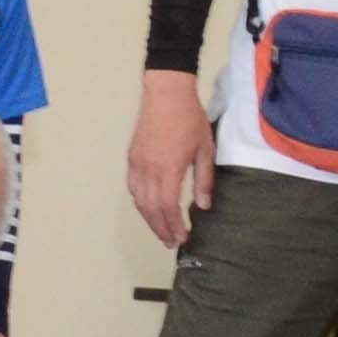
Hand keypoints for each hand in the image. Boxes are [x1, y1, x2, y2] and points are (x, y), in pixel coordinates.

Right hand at [127, 70, 216, 249]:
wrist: (166, 93)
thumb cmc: (189, 118)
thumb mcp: (205, 149)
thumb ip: (203, 180)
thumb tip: (203, 206)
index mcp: (168, 169)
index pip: (167, 207)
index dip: (174, 226)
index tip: (183, 237)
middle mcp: (149, 170)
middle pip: (150, 209)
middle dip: (161, 228)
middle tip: (171, 242)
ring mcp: (137, 164)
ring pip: (139, 201)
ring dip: (150, 219)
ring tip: (161, 231)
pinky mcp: (132, 158)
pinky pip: (133, 188)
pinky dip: (140, 203)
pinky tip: (149, 208)